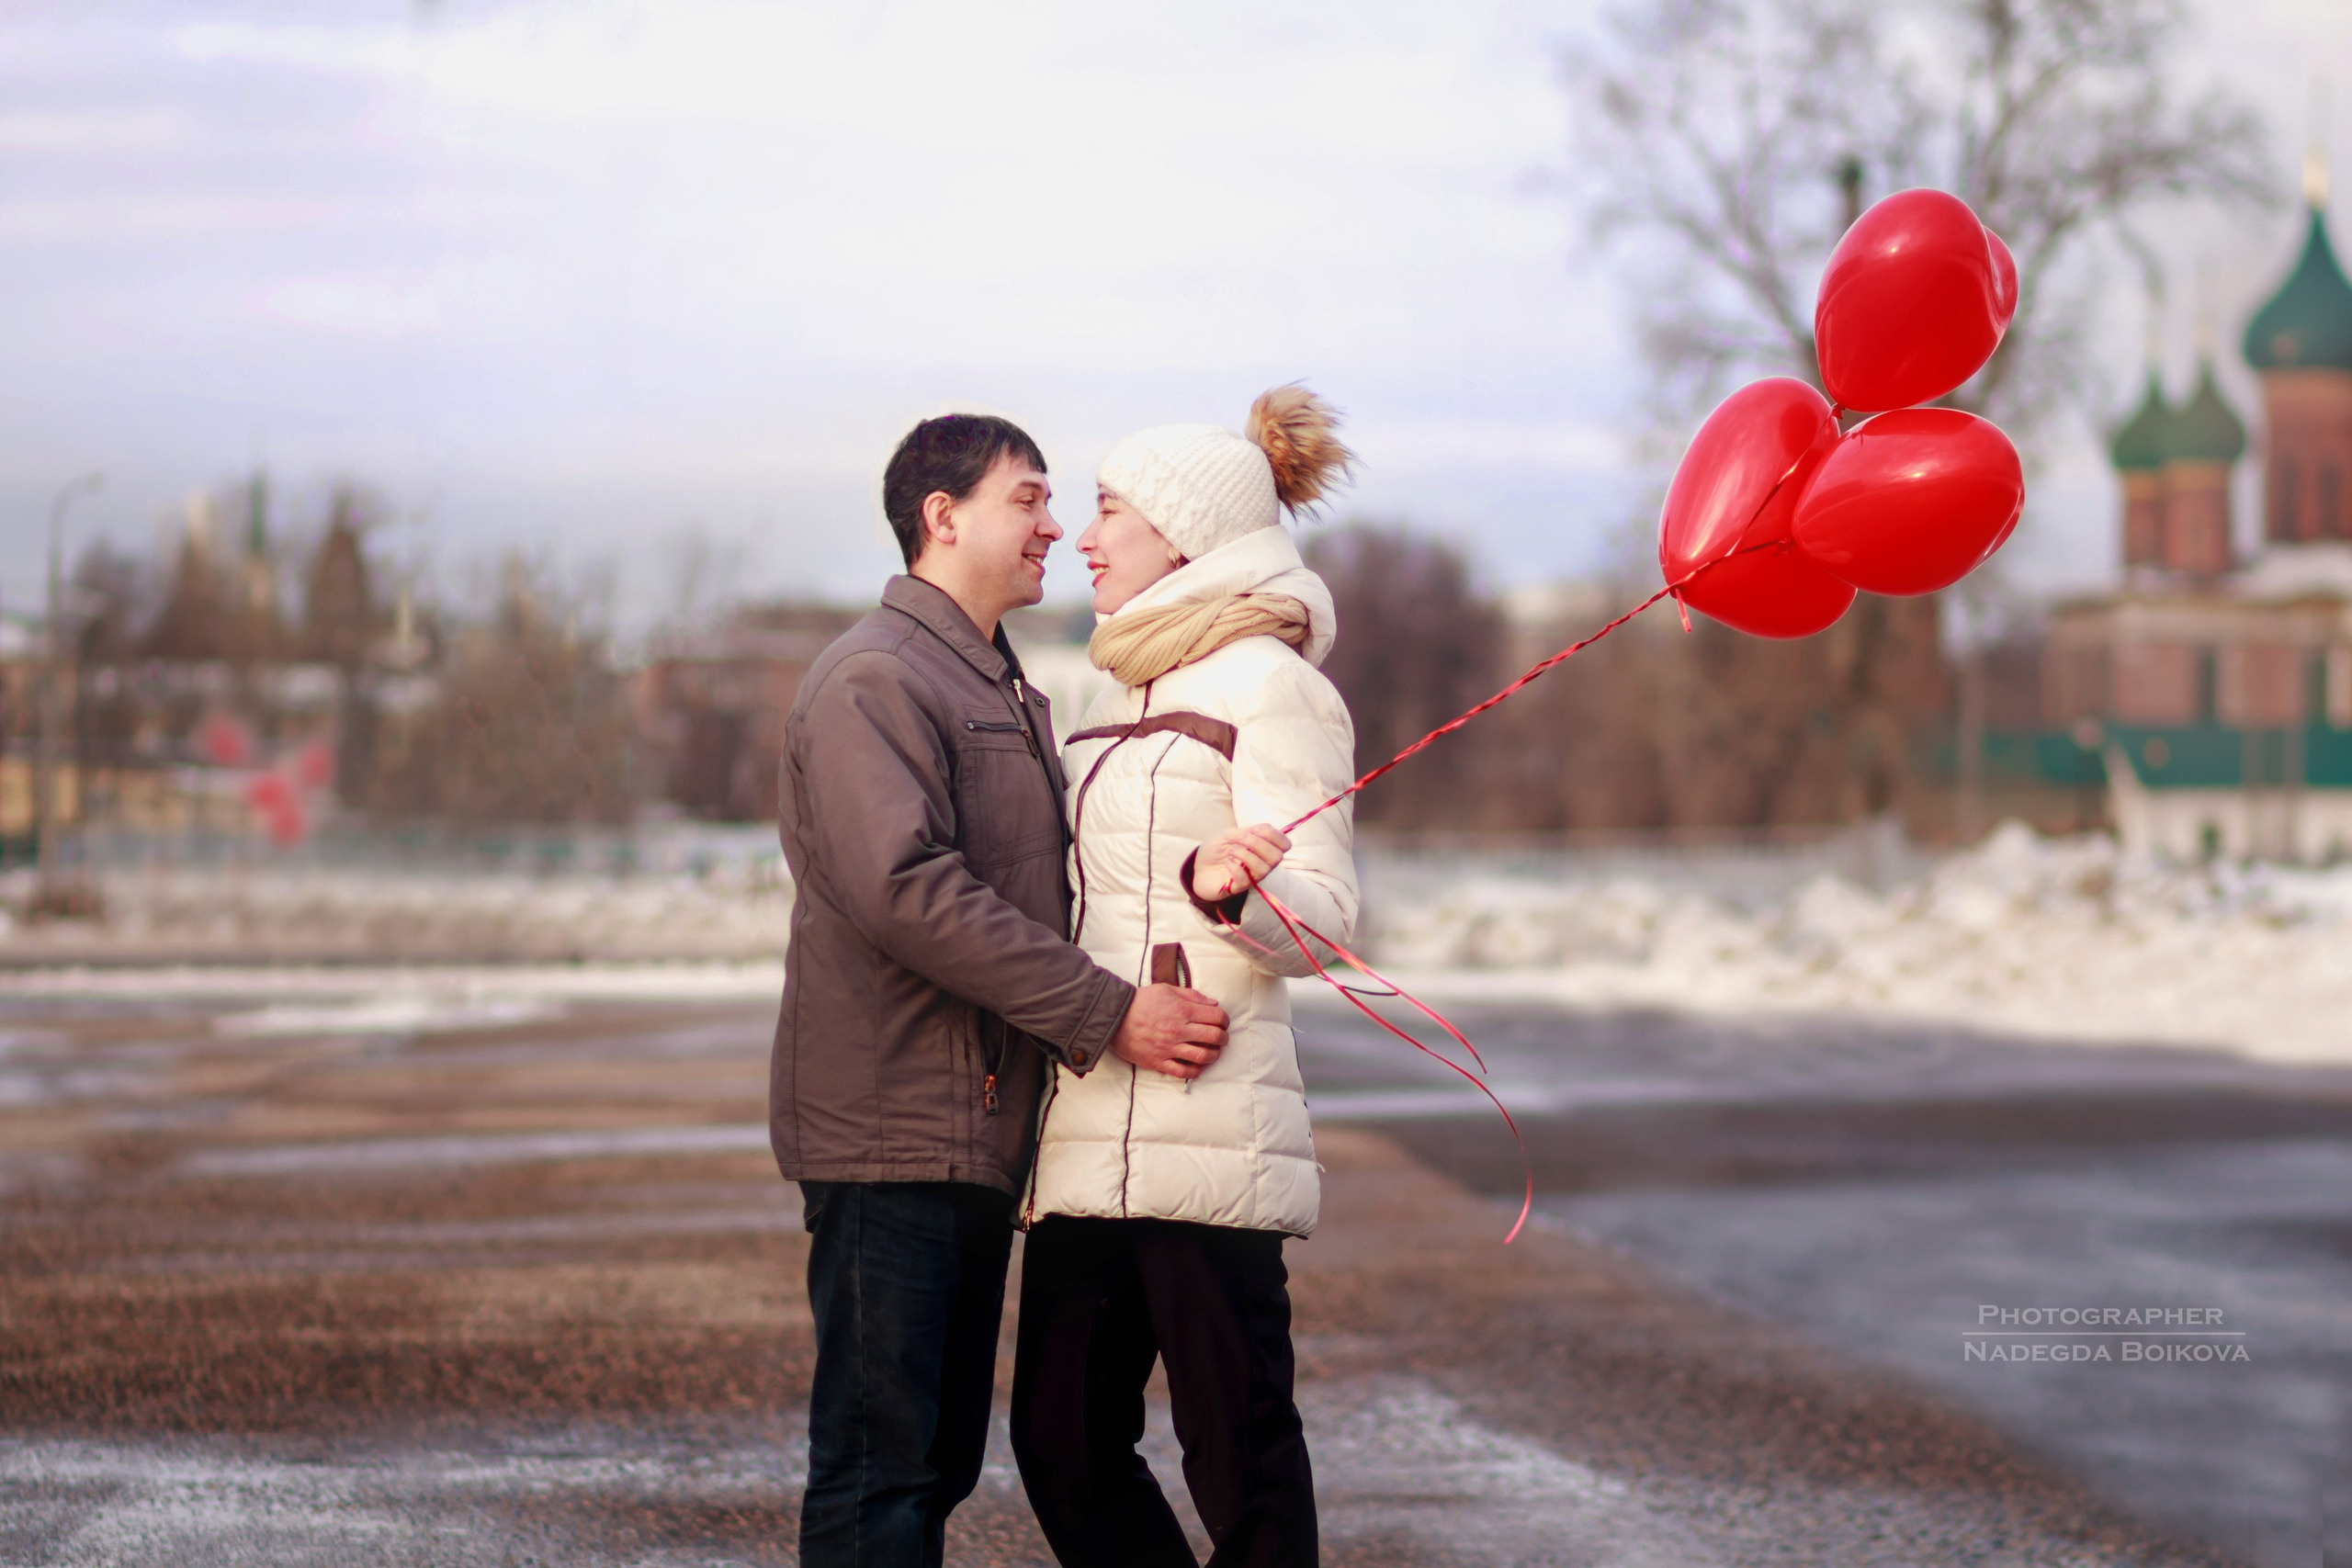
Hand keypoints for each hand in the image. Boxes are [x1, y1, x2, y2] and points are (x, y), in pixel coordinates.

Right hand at [1110, 984, 1228, 1079]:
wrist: (1114, 1017)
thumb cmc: (1141, 1001)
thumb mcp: (1166, 989)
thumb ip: (1191, 995)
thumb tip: (1213, 1004)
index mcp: (1182, 1010)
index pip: (1216, 1017)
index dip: (1225, 1020)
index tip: (1222, 1022)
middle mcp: (1178, 1030)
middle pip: (1214, 1037)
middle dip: (1224, 1038)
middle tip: (1222, 1037)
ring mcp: (1169, 1048)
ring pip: (1203, 1056)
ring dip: (1214, 1055)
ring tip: (1213, 1051)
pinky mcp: (1159, 1062)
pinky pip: (1184, 1072)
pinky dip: (1196, 1071)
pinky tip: (1198, 1065)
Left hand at [1191, 823, 1289, 901]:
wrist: (1198, 866)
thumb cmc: (1216, 849)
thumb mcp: (1228, 834)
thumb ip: (1246, 832)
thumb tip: (1262, 830)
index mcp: (1263, 847)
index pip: (1284, 844)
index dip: (1274, 835)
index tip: (1255, 830)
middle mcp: (1262, 862)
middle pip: (1278, 857)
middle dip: (1258, 844)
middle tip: (1240, 840)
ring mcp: (1252, 876)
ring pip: (1263, 869)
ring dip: (1246, 855)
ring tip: (1231, 851)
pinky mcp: (1240, 887)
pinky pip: (1245, 880)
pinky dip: (1235, 868)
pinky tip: (1227, 863)